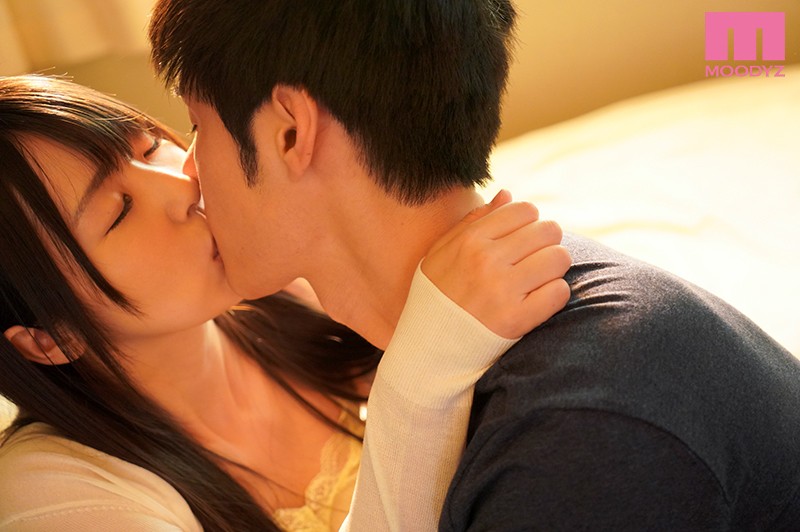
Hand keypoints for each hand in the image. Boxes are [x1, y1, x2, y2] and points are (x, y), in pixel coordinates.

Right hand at [421, 190, 570, 338]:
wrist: (427, 345)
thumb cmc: (436, 294)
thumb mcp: (441, 251)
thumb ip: (473, 220)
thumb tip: (508, 194)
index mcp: (470, 240)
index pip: (525, 210)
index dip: (529, 222)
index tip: (522, 239)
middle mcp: (487, 261)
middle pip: (548, 231)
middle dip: (547, 242)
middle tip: (535, 258)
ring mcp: (502, 290)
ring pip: (558, 258)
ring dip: (553, 267)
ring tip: (538, 278)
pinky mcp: (516, 319)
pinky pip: (559, 292)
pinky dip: (554, 294)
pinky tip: (539, 299)